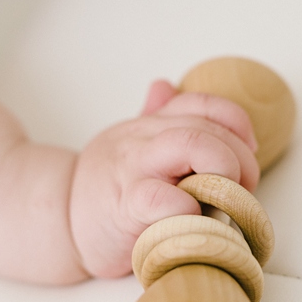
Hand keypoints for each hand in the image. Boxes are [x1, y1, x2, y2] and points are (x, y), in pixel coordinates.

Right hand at [70, 80, 258, 277]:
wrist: (54, 217)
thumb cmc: (103, 190)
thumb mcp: (127, 146)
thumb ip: (152, 120)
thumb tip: (165, 85)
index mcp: (151, 126)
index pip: (203, 104)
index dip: (236, 123)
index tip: (248, 152)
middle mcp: (144, 139)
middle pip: (206, 126)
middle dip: (239, 159)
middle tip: (242, 192)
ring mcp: (133, 169)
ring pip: (190, 144)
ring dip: (222, 172)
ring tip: (224, 203)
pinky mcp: (123, 207)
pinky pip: (159, 197)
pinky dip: (184, 206)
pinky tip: (192, 216)